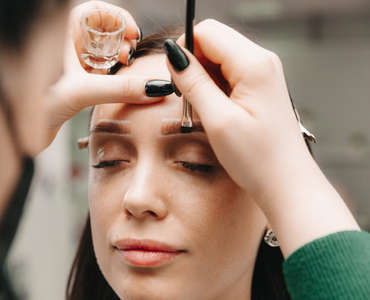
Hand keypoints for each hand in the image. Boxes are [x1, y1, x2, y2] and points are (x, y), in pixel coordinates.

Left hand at [42, 1, 160, 149]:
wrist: (15, 132)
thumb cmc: (32, 103)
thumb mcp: (82, 92)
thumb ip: (121, 89)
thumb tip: (155, 88)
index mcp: (60, 31)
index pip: (96, 10)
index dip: (119, 18)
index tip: (133, 35)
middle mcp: (63, 42)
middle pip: (101, 29)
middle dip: (120, 40)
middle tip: (128, 56)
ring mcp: (66, 61)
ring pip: (99, 50)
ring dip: (115, 58)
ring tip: (122, 68)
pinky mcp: (69, 80)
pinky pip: (94, 68)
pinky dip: (107, 73)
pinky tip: (110, 83)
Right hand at [165, 19, 358, 255]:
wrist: (286, 183)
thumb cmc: (257, 158)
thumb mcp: (218, 120)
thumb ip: (194, 82)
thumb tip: (173, 54)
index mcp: (254, 64)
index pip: (207, 31)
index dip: (184, 51)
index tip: (178, 81)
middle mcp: (262, 61)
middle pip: (213, 40)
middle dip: (193, 63)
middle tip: (189, 99)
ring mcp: (263, 72)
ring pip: (218, 56)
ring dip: (202, 77)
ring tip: (204, 110)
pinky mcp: (260, 85)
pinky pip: (228, 72)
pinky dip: (214, 87)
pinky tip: (215, 111)